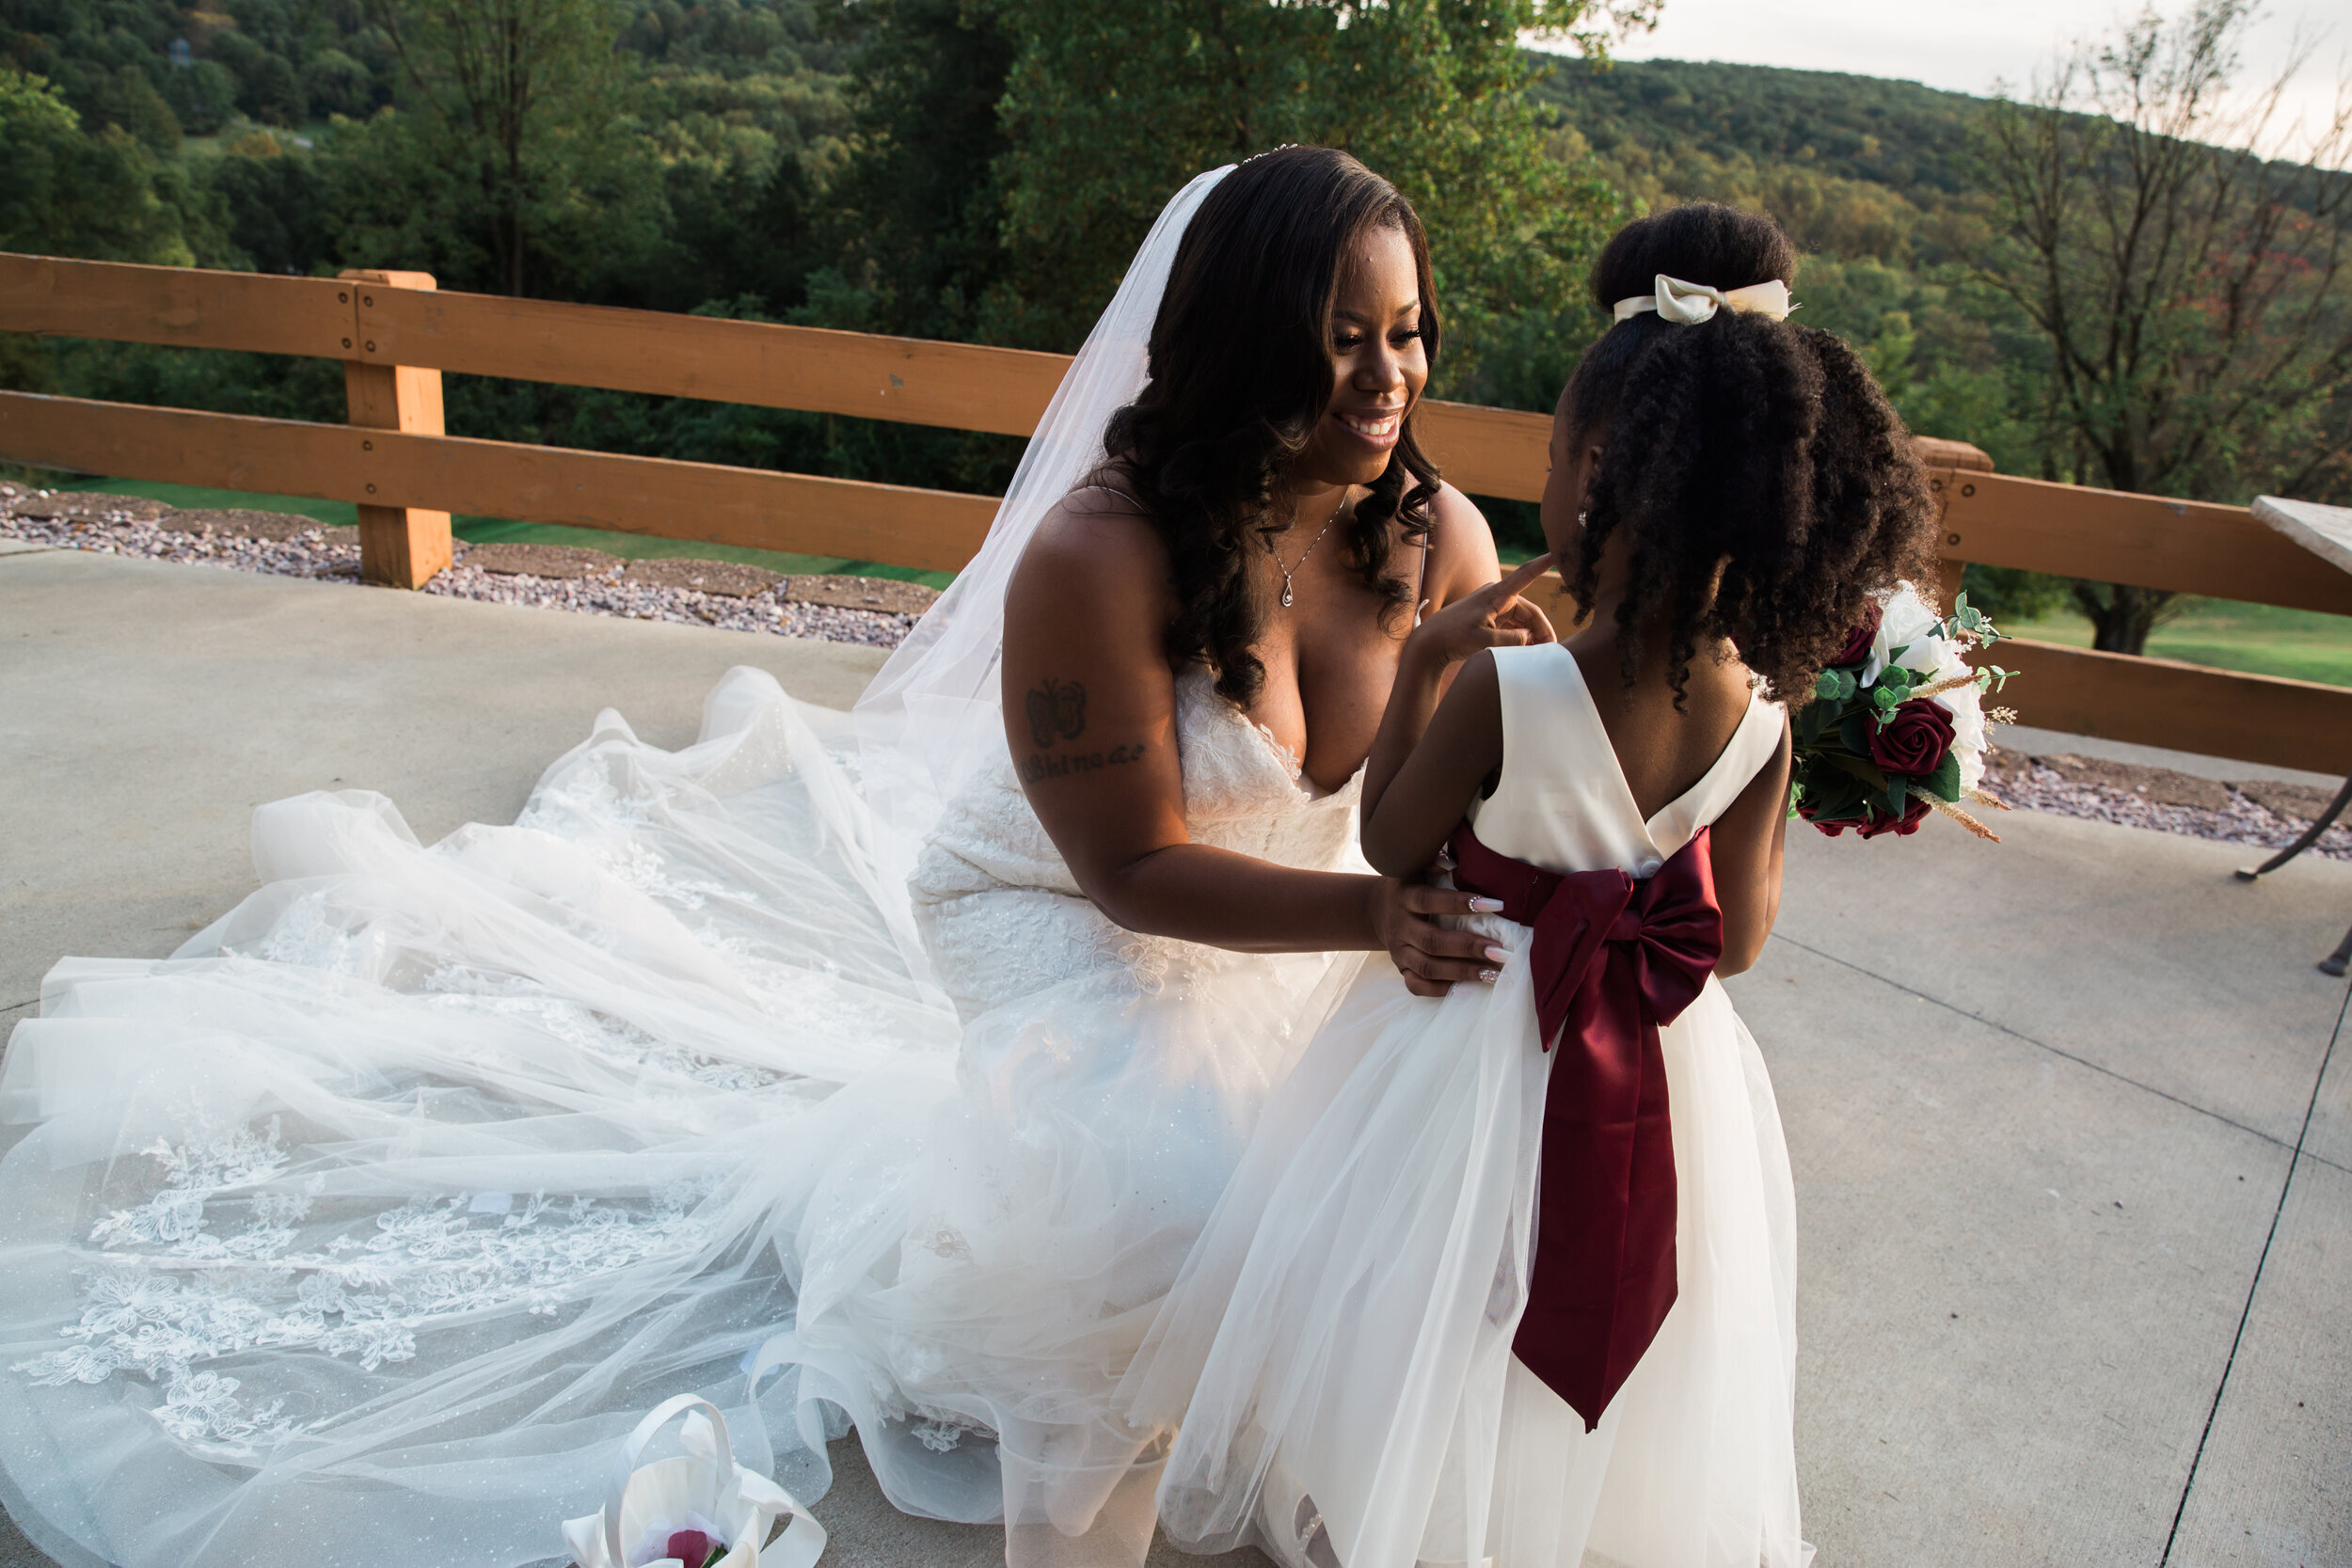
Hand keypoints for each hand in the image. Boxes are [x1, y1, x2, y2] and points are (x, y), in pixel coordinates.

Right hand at [1368, 876, 1504, 997]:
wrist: (1376, 910)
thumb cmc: (1411, 884)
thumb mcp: (1415, 867)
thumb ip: (1434, 861)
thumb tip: (1455, 863)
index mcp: (1404, 896)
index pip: (1430, 901)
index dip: (1460, 903)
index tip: (1497, 905)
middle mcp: (1399, 926)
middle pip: (1432, 941)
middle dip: (1468, 947)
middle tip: (1501, 951)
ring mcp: (1398, 951)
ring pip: (1427, 967)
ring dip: (1462, 971)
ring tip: (1493, 973)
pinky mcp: (1401, 968)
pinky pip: (1417, 985)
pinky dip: (1441, 989)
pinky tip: (1467, 988)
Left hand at [1409, 554, 1556, 671]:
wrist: (1431, 642)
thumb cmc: (1454, 637)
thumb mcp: (1484, 640)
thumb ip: (1512, 640)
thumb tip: (1529, 637)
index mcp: (1496, 594)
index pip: (1524, 576)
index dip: (1542, 565)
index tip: (1556, 554)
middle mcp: (1497, 598)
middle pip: (1530, 612)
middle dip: (1542, 630)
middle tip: (1550, 649)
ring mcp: (1494, 609)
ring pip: (1523, 622)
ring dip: (1532, 636)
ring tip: (1538, 654)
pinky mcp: (1490, 620)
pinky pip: (1513, 627)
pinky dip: (1521, 639)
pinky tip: (1526, 652)